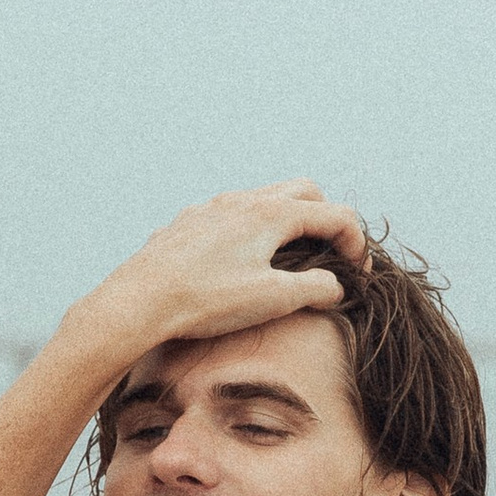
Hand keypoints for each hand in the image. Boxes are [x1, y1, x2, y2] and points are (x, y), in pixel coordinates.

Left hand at [55, 182, 369, 400]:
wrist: (138, 302)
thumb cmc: (206, 301)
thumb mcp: (272, 299)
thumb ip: (315, 289)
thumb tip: (335, 286)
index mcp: (272, 214)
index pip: (336, 216)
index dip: (356, 244)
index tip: (358, 276)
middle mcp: (243, 200)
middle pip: (303, 192)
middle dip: (326, 219)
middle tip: (330, 254)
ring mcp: (212, 208)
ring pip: (264, 199)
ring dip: (287, 221)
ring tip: (288, 258)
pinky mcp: (187, 223)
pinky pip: (230, 214)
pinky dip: (251, 229)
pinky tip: (240, 262)